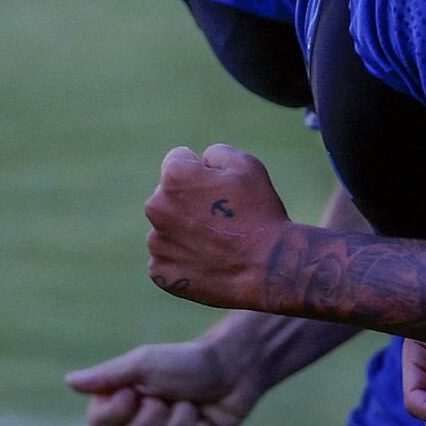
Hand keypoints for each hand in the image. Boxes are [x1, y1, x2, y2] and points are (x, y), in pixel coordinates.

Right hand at [64, 338, 264, 425]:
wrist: (233, 366)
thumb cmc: (184, 360)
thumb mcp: (143, 363)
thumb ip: (107, 376)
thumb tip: (70, 381)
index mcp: (123, 399)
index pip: (98, 424)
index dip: (114, 412)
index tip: (132, 391)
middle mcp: (141, 421)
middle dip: (153, 413)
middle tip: (167, 393)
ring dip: (180, 415)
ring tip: (191, 398)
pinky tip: (205, 413)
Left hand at [144, 144, 292, 309]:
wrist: (268, 269)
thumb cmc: (260, 214)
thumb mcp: (247, 166)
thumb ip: (215, 153)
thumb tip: (200, 162)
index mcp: (175, 177)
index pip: (178, 160)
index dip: (202, 172)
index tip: (220, 190)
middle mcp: (157, 207)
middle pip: (168, 196)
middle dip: (188, 201)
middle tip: (220, 219)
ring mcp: (157, 243)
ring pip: (166, 228)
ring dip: (184, 232)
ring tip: (217, 244)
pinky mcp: (161, 272)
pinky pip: (167, 259)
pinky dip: (183, 261)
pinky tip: (208, 264)